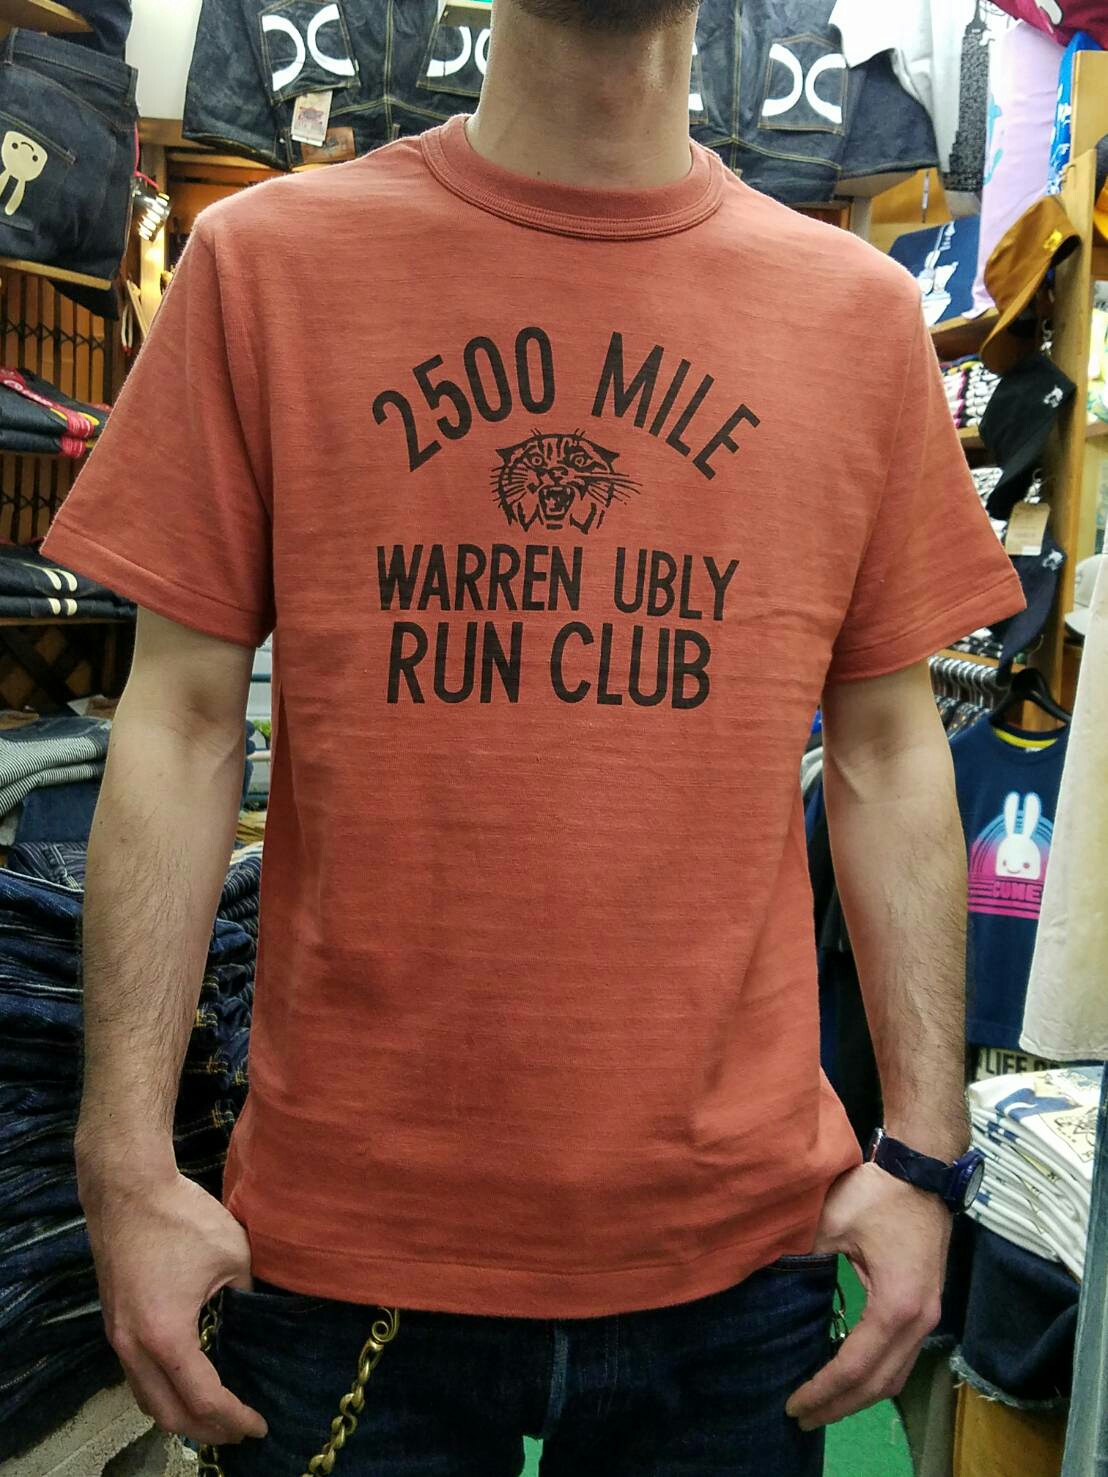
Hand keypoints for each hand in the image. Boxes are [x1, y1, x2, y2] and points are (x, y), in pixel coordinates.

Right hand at [80, 1160, 267, 1445]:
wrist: (127, 1189)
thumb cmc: (182, 1217)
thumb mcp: (233, 1255)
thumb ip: (248, 1297)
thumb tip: (261, 1322)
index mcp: (166, 1336)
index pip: (204, 1399)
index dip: (234, 1419)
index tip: (259, 1426)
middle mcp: (134, 1347)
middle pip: (169, 1414)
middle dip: (207, 1430)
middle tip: (240, 1431)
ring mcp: (118, 1338)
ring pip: (147, 1399)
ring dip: (181, 1414)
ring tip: (216, 1416)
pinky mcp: (114, 1324)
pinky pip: (137, 1377)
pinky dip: (163, 1391)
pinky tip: (188, 1382)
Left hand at [785, 1162, 950, 1430]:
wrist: (923, 1171)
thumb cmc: (878, 1194)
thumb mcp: (833, 1220)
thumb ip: (802, 1252)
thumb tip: (765, 1273)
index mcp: (896, 1306)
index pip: (856, 1366)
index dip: (823, 1390)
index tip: (793, 1405)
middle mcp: (919, 1321)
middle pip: (879, 1383)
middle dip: (840, 1405)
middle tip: (801, 1417)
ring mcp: (928, 1317)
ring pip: (895, 1375)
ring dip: (859, 1395)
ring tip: (822, 1405)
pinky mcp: (926, 1308)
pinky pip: (901, 1358)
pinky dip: (874, 1375)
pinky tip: (848, 1375)